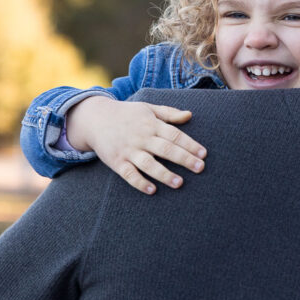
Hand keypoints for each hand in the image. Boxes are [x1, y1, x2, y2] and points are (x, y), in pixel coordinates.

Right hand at [65, 96, 206, 194]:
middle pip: (166, 149)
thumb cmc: (127, 114)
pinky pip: (128, 174)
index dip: (190, 144)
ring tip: (179, 183)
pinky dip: (139, 182)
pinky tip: (152, 190)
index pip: (174, 135)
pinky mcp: (117, 161)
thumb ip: (169, 113)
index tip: (203, 154)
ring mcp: (128, 150)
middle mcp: (141, 137)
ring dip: (164, 174)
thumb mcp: (148, 109)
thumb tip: (189, 115)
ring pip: (148, 164)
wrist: (95, 119)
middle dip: (184, 159)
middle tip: (200, 168)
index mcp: (151, 124)